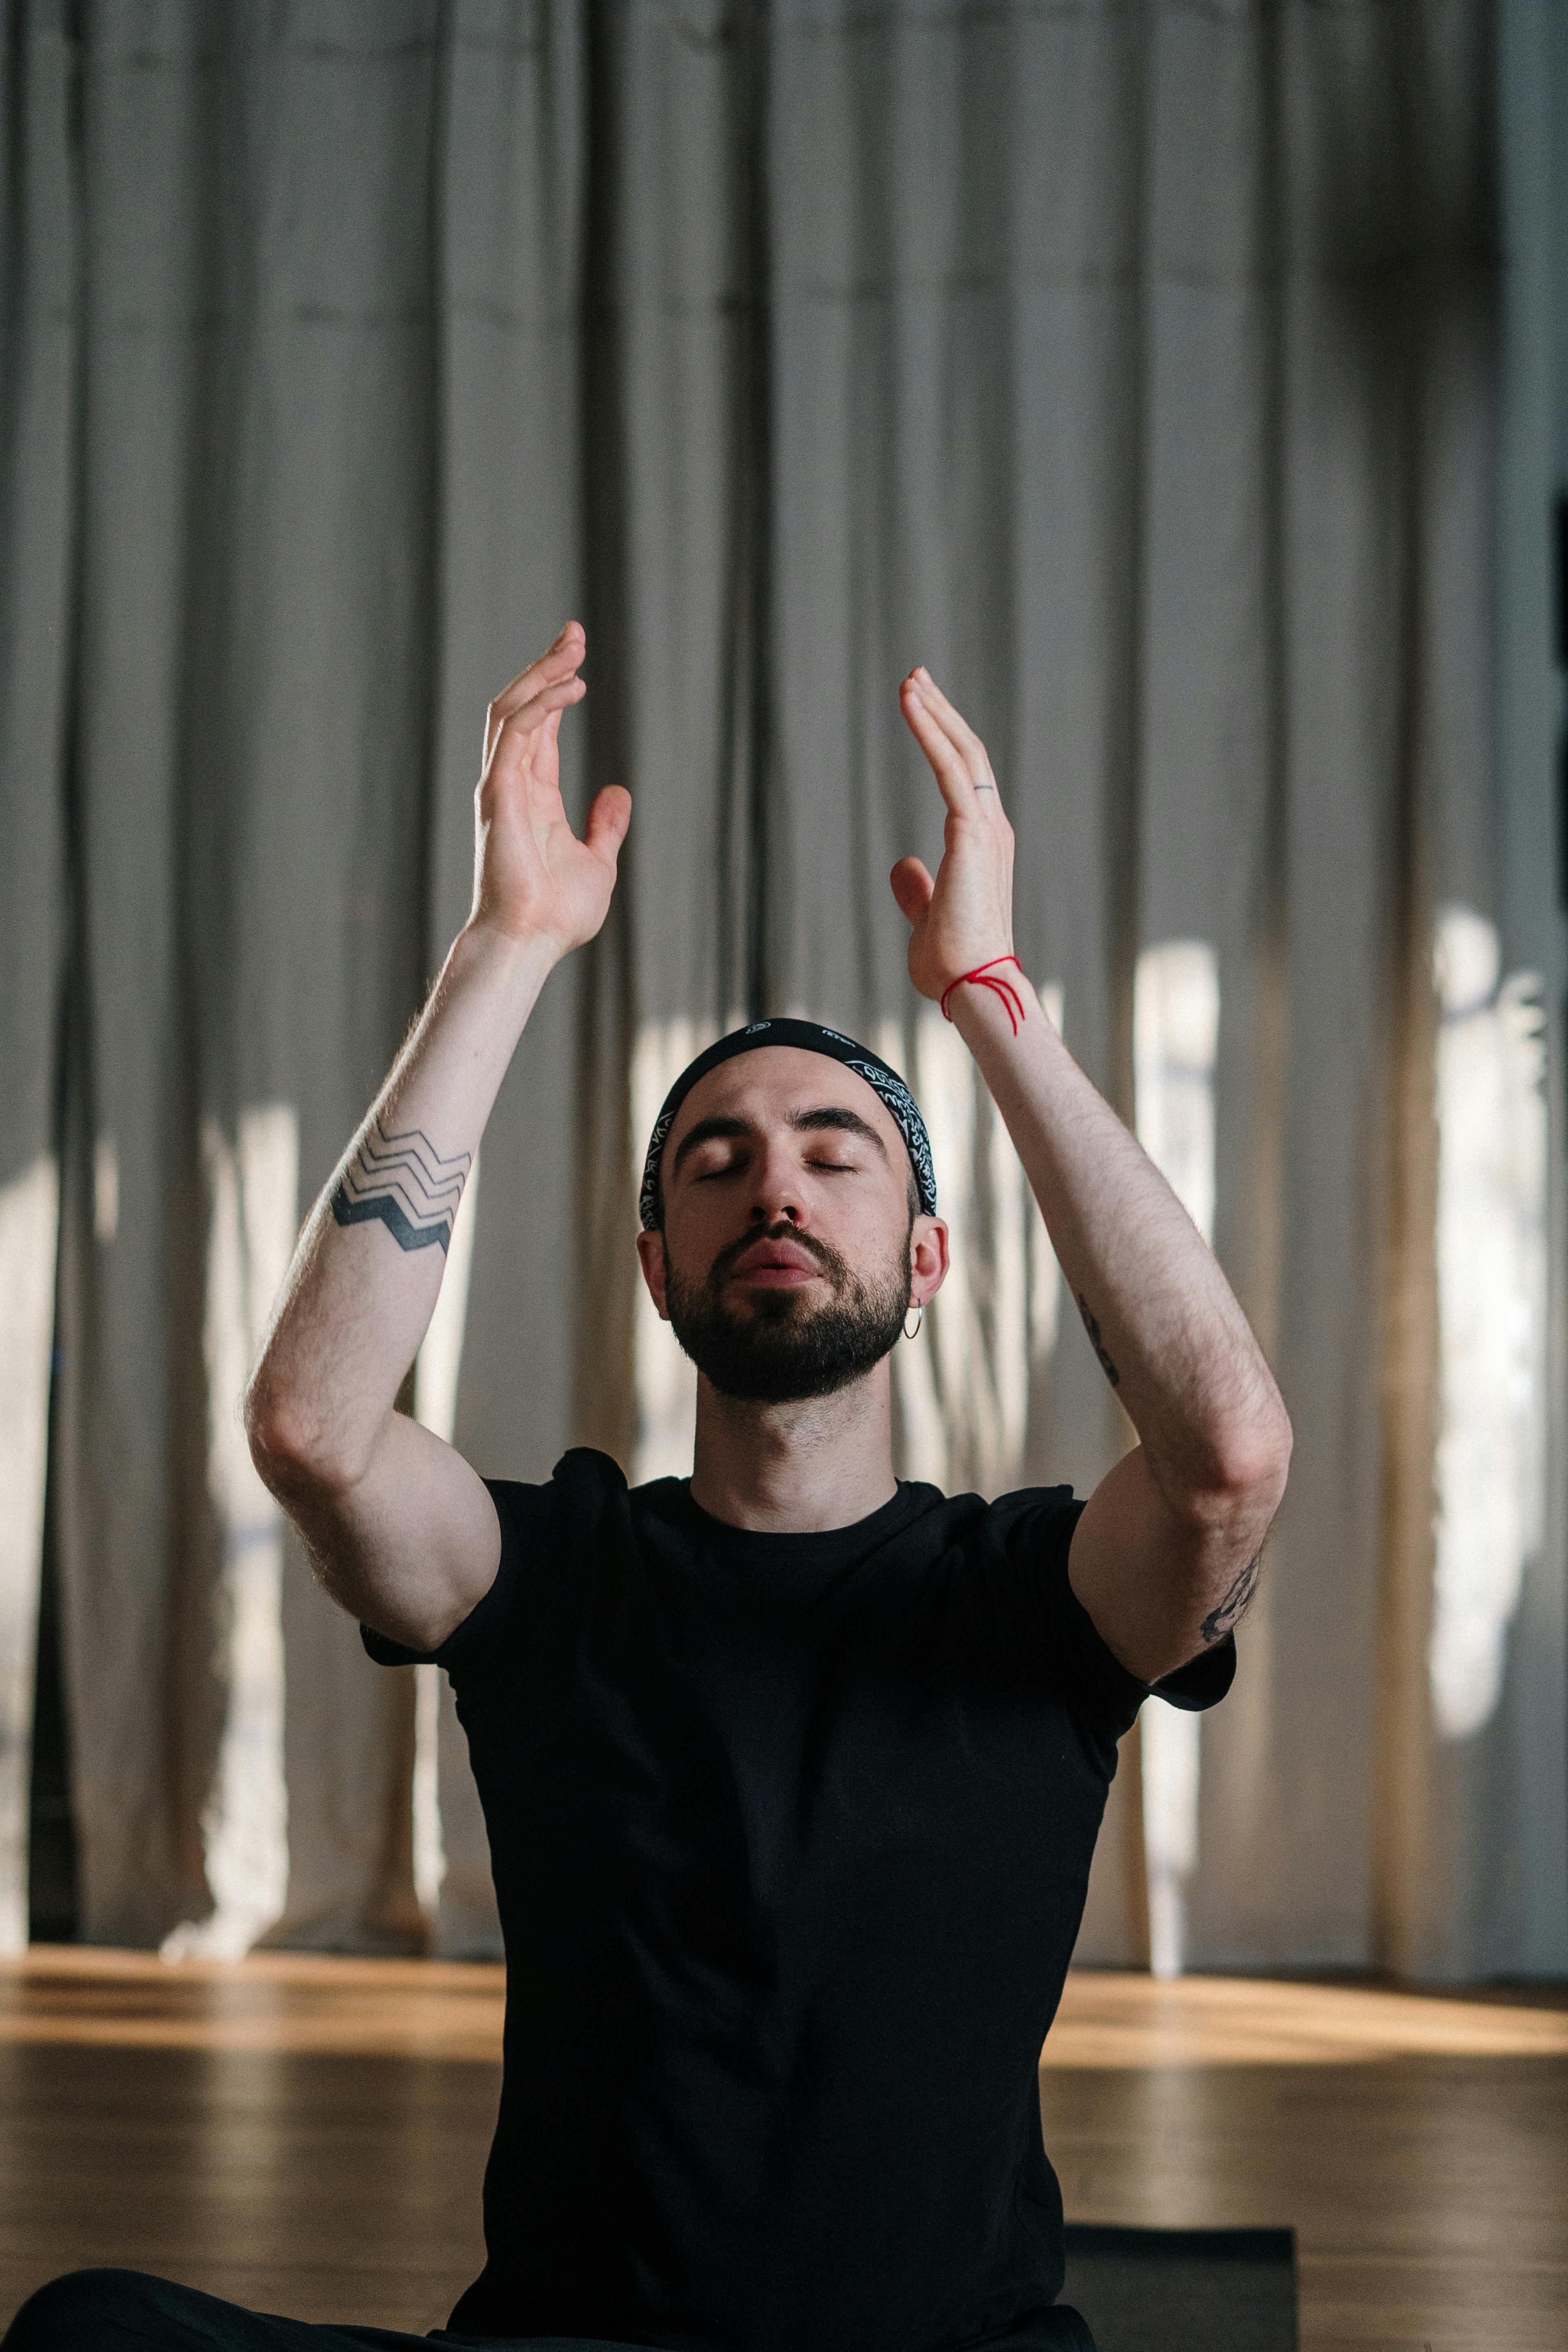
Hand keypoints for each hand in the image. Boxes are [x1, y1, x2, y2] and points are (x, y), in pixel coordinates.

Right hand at [470, 623, 630, 953]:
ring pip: (512, 709)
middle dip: (546, 666)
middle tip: (574, 633)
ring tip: (573, 646)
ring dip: (541, 673)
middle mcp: (512, 783)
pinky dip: (540, 704)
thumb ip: (606, 826)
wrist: (531, 941)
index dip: (556, 688)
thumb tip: (618, 793)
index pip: (540, 727)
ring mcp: (502, 786)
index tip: (577, 657)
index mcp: (533, 795)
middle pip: (523, 706)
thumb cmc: (556, 914)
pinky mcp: (500, 792)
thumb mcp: (597, 863)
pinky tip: (570, 686)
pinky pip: (515, 733)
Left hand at [891, 668, 1014, 1001]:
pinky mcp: (972, 832)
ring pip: (962, 753)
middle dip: (943, 713)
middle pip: (969, 754)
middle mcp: (992, 828)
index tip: (924, 710)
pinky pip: (950, 768)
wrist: (973, 985)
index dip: (945, 741)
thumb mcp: (927, 917)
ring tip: (911, 679)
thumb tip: (901, 864)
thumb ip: (917, 889)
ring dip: (935, 712)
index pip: (966, 779)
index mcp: (983, 845)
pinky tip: (911, 704)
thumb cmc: (954, 961)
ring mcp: (986, 828)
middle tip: (918, 678)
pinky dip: (930, 731)